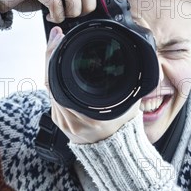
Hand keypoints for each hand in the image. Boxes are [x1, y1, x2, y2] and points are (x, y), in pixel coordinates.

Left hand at [45, 26, 141, 143]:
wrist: (115, 154)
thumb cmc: (125, 129)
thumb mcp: (130, 104)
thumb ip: (131, 85)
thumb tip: (141, 62)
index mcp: (88, 115)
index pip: (59, 80)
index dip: (55, 55)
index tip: (59, 37)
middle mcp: (71, 120)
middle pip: (50, 81)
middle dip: (51, 55)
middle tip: (57, 36)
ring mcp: (62, 122)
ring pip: (49, 88)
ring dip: (51, 66)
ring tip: (58, 46)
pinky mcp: (58, 122)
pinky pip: (52, 96)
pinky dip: (54, 79)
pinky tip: (58, 67)